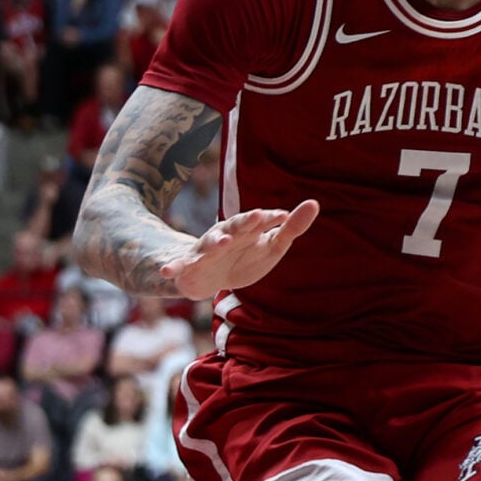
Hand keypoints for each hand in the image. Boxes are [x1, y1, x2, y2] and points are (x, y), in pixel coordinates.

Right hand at [162, 201, 319, 299]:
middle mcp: (225, 236)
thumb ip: (290, 228)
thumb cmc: (244, 258)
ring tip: (223, 242)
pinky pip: (179, 266)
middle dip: (245, 222)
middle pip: (234, 227)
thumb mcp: (271, 246)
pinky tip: (167, 271)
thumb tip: (314, 203)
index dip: (269, 219)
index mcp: (246, 230)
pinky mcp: (188, 266)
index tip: (282, 216)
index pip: (259, 222)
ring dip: (215, 242)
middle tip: (258, 217)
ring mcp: (205, 250)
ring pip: (209, 244)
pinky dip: (173, 267)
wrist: (209, 277)